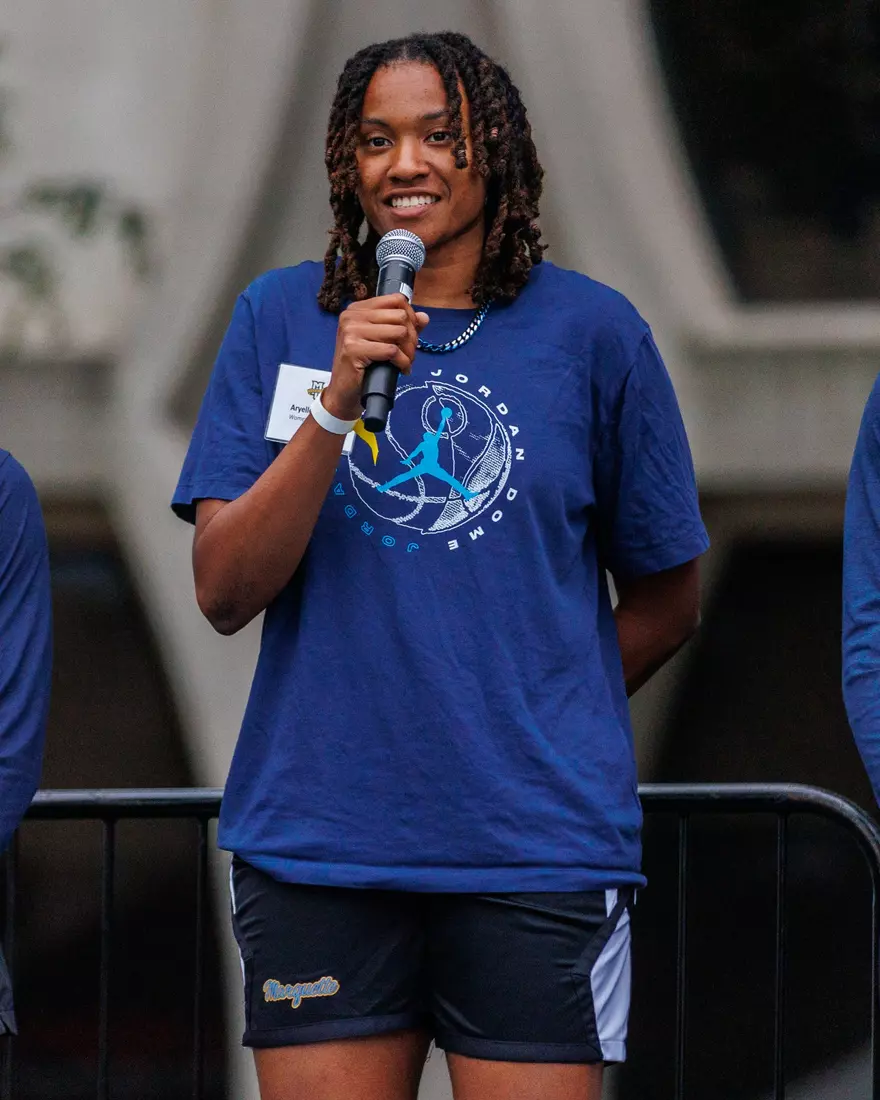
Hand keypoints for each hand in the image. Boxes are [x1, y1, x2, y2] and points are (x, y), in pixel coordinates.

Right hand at [321, 294, 428, 420]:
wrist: (344, 391)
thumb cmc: (362, 366)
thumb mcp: (382, 341)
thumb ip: (402, 326)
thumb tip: (424, 318)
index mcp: (358, 309)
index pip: (396, 300)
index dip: (411, 318)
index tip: (410, 336)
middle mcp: (352, 316)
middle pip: (400, 316)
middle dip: (412, 338)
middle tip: (409, 354)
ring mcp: (351, 331)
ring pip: (399, 332)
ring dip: (409, 351)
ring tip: (405, 362)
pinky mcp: (354, 349)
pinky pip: (392, 350)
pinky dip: (402, 362)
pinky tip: (401, 369)